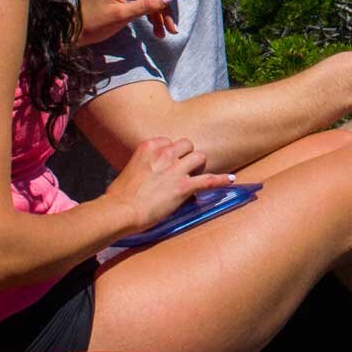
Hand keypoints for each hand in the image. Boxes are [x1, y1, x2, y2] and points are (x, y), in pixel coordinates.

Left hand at [78, 0, 199, 43]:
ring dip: (159, 16)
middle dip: (166, 10)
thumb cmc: (93, 23)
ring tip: (164, 34)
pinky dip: (149, 16)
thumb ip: (146, 5)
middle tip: (174, 29)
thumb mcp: (122, 16)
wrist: (71, 32)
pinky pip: (141, 2)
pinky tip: (155, 30)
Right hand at [104, 136, 234, 231]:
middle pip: (187, 144)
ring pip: (199, 157)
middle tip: (183, 167)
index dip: (170, 152)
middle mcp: (165, 153)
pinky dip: (222, 180)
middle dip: (186, 154)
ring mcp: (176, 169)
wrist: (121, 210)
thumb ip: (144, 165)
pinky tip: (232, 180)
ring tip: (197, 174)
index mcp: (149, 146)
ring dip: (199, 166)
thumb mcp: (129, 170)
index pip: (168, 141)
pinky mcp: (185, 186)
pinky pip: (210, 180)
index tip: (168, 161)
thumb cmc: (119, 195)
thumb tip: (150, 174)